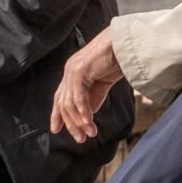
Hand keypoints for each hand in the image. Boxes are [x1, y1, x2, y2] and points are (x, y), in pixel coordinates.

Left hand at [50, 26, 123, 143]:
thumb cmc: (117, 59)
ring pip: (69, 103)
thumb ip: (93, 97)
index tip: (56, 130)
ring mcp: (72, 70)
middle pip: (62, 104)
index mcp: (73, 73)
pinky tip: (89, 122)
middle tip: (81, 139)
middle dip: (70, 124)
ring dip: (79, 122)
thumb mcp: (102, 83)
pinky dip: (83, 112)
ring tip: (90, 133)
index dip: (57, 115)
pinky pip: (78, 97)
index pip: (60, 97)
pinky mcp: (79, 70)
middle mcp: (69, 72)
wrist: (125, 43)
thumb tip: (86, 117)